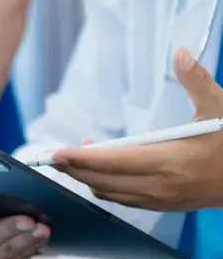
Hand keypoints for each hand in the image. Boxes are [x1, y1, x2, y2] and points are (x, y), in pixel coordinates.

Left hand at [52, 48, 222, 210]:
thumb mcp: (221, 107)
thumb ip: (197, 80)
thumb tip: (181, 52)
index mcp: (170, 161)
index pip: (114, 162)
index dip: (82, 158)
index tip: (58, 152)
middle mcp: (160, 185)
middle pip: (102, 181)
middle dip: (74, 168)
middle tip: (52, 155)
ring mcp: (160, 199)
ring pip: (109, 193)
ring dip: (87, 177)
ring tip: (74, 156)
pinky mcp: (163, 205)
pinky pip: (122, 199)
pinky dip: (104, 186)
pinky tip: (100, 169)